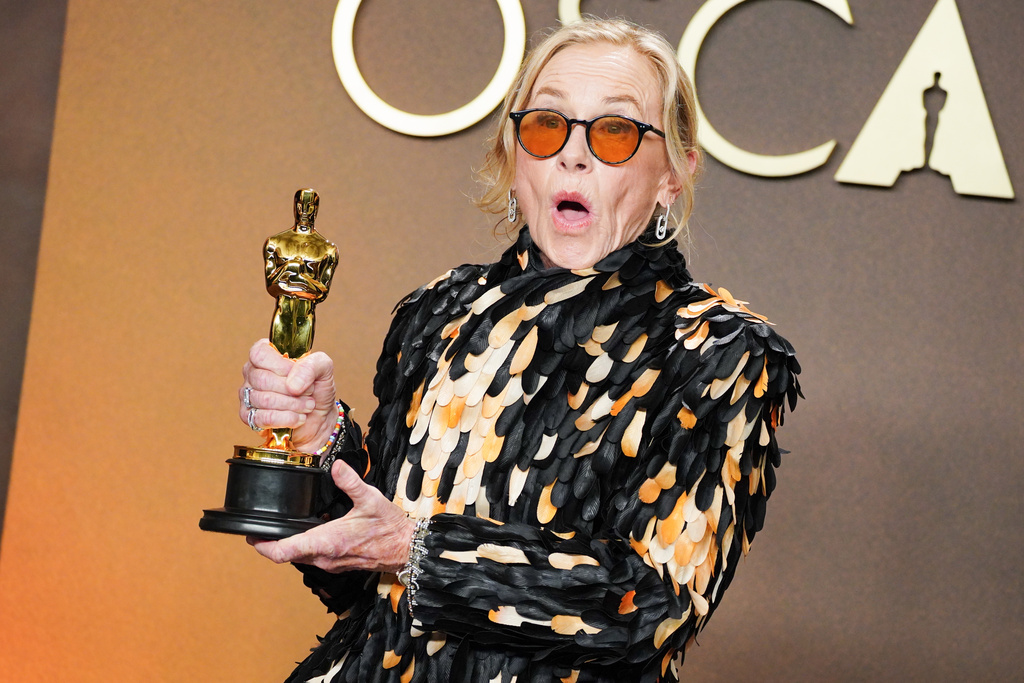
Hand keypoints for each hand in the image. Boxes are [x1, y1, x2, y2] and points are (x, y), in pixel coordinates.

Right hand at [239, 338, 336, 451]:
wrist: (320, 417)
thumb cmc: (317, 388)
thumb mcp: (323, 369)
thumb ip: (312, 365)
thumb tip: (292, 384)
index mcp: (266, 356)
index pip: (259, 353)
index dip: (281, 366)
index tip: (297, 373)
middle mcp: (252, 373)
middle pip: (263, 379)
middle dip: (292, 390)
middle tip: (309, 393)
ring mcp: (248, 395)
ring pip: (264, 400)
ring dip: (293, 405)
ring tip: (307, 406)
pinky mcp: (250, 417)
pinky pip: (263, 418)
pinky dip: (286, 419)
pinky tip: (299, 418)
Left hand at [247, 460, 415, 573]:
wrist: (405, 548)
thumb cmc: (389, 528)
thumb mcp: (371, 499)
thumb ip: (350, 481)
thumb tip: (336, 466)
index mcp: (326, 542)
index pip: (282, 552)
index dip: (262, 545)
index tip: (250, 535)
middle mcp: (323, 557)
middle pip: (285, 556)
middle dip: (270, 543)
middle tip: (259, 526)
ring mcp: (329, 563)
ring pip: (297, 557)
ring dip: (286, 545)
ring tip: (279, 526)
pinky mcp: (335, 563)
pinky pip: (310, 557)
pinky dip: (302, 545)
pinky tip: (309, 529)